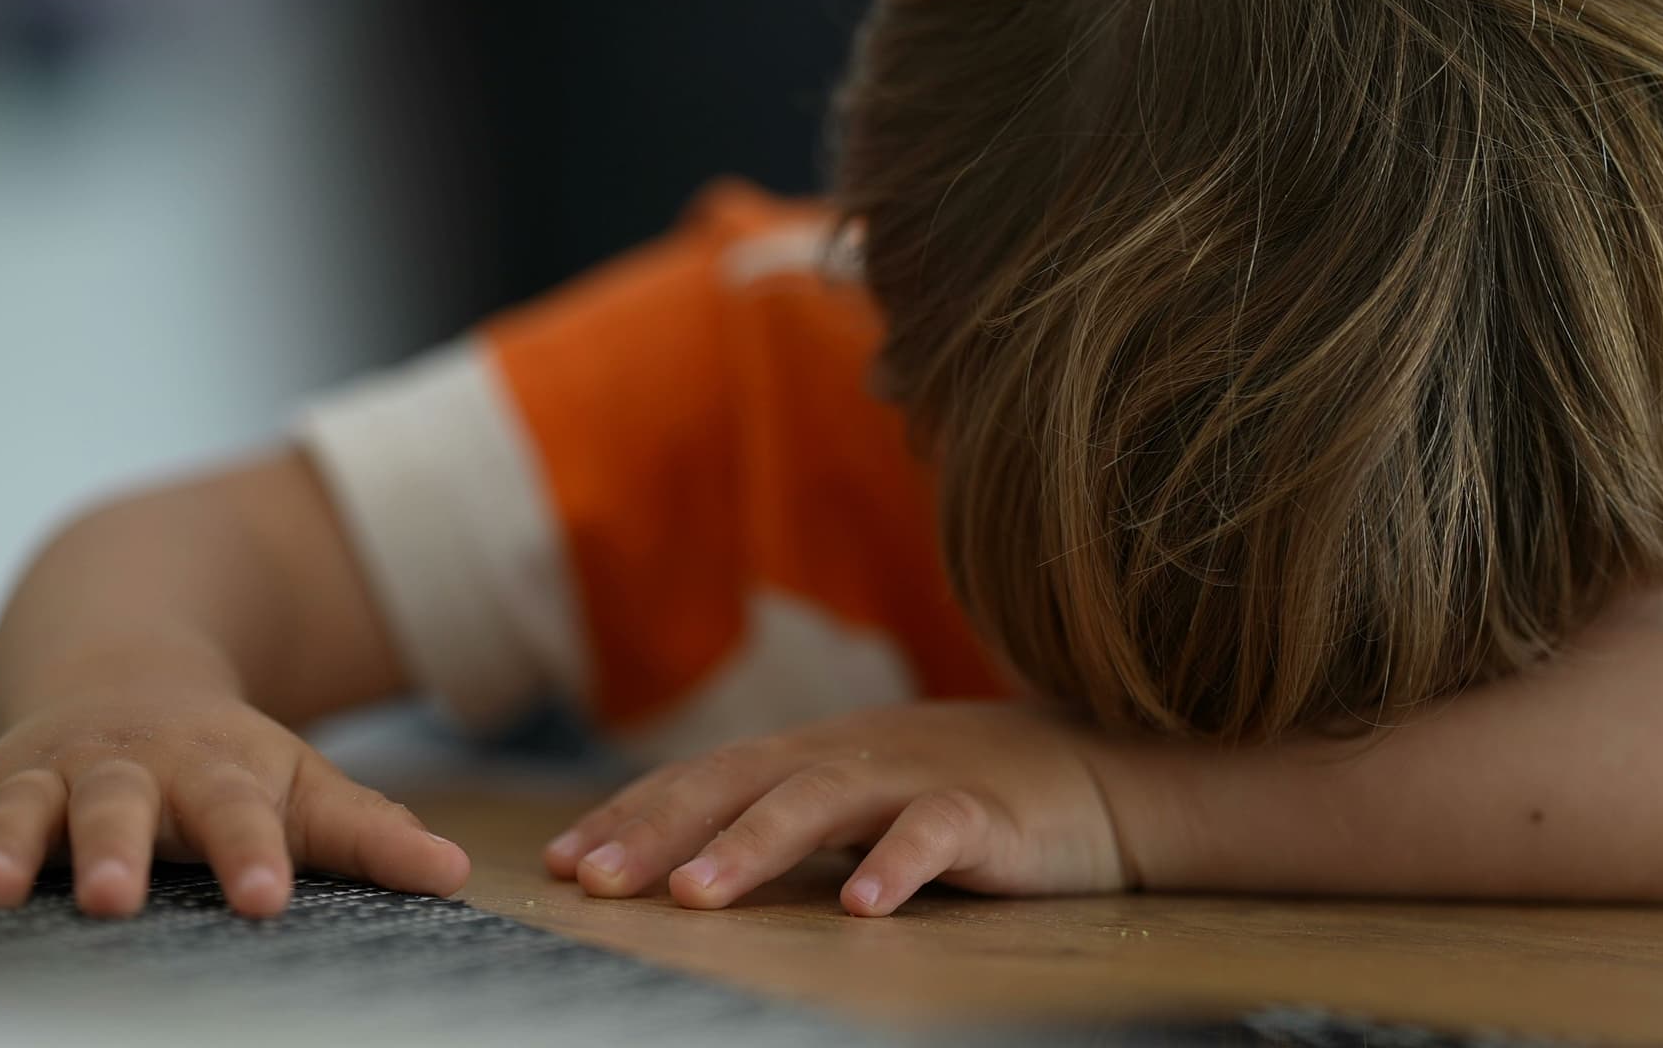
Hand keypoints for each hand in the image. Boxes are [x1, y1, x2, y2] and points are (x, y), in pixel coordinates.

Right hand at [0, 691, 468, 917]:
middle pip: (124, 806)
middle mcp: (131, 767)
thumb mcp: (301, 786)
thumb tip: (459, 875)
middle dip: (115, 849)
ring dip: (4, 843)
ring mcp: (54, 771)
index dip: (255, 855)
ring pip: (26, 804)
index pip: (243, 815)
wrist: (130, 673)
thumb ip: (370, 834)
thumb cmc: (229, 760)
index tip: (267, 900)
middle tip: (114, 895)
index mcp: (217, 770)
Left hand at [542, 702, 1128, 915]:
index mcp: (812, 754)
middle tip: (591, 879)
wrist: (1101, 773)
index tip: (561, 861)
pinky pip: (934, 834)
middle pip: (737, 783)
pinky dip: (896, 865)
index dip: (632, 814)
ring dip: (752, 847)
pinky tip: (861, 907)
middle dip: (657, 829)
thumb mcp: (861, 796)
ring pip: (819, 802)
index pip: (702, 777)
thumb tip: (683, 856)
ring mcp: (914, 777)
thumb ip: (786, 816)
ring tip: (695, 897)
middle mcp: (849, 754)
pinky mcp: (984, 812)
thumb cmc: (966, 794)